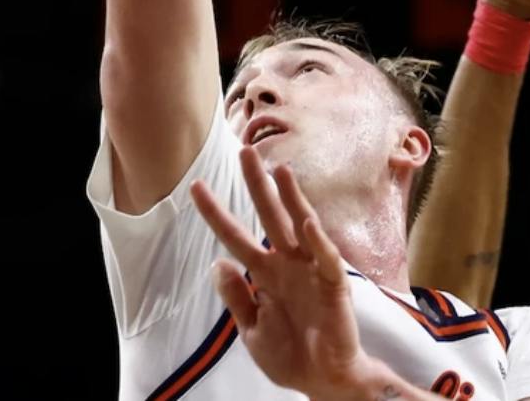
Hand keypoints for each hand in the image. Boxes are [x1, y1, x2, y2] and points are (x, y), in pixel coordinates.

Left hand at [190, 152, 393, 399]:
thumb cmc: (291, 356)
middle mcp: (288, 265)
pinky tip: (307, 222)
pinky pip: (326, 259)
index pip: (236, 237)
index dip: (216, 213)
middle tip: (245, 152)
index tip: (195, 187)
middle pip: (269, 217)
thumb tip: (218, 263)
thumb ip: (236, 297)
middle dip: (258, 185)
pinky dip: (318, 240)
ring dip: (292, 198)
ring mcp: (311, 272)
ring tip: (280, 170)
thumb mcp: (251, 329)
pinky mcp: (334, 286)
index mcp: (266, 273)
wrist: (323, 382)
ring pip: (300, 226)